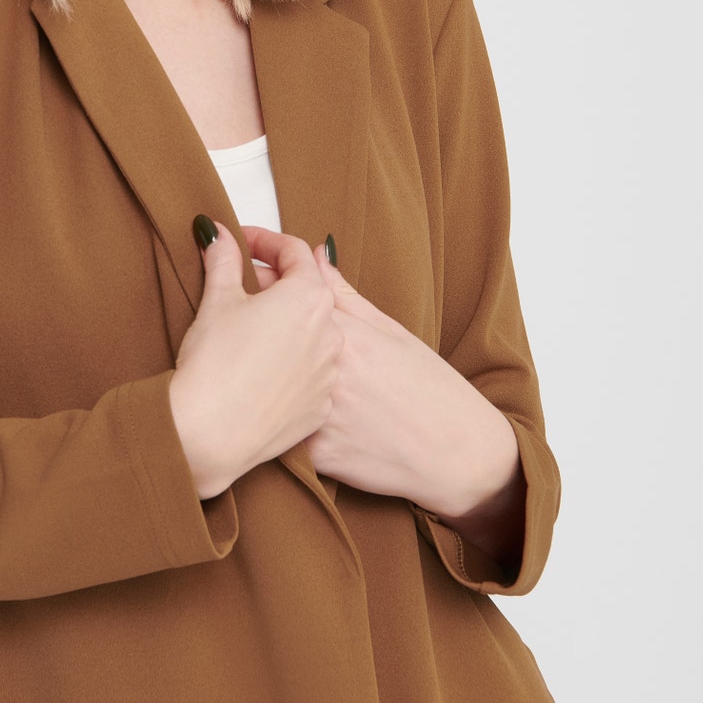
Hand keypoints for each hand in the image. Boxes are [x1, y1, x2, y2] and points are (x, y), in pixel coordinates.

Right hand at [169, 221, 342, 499]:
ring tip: (249, 332)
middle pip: (306, 294)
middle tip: (240, 285)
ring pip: (310, 336)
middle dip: (274, 285)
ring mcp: (328, 374)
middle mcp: (331, 333)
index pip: (295, 252)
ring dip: (285, 327)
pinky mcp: (319, 408)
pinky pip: (308, 375)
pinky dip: (289, 365)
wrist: (210, 433)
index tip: (242, 242)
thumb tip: (219, 234)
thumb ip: (223, 259)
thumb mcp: (217, 299)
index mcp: (309, 297)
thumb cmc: (214, 363)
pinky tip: (259, 370)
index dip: (265, 240)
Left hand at [240, 226, 520, 521]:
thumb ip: (344, 294)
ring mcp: (316, 410)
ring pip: (264, 378)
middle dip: (251, 313)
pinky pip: (277, 427)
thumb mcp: (392, 332)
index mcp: (343, 328)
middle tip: (249, 313)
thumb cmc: (430, 389)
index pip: (285, 279)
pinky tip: (280, 414)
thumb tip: (317, 254)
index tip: (246, 246)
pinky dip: (275, 416)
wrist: (456, 455)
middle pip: (264, 323)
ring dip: (258, 366)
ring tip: (260, 367)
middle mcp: (325, 365)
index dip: (262, 258)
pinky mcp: (311, 451)